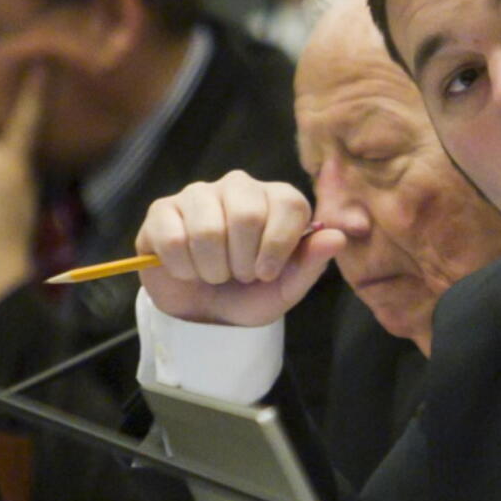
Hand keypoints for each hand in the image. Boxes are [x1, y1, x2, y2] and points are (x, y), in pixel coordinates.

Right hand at [136, 169, 344, 325]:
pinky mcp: (163, 210)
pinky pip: (173, 238)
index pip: (288, 204)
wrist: (206, 314)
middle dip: (243, 262)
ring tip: (215, 274)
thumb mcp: (288, 287)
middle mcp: (240, 186)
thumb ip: (312, 262)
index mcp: (278, 199)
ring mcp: (199, 194)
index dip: (277, 246)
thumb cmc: (253, 294)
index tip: (267, 273)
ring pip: (207, 230)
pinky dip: (183, 268)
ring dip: (213, 268)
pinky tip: (186, 270)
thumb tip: (338, 237)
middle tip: (240, 275)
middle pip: (246, 215)